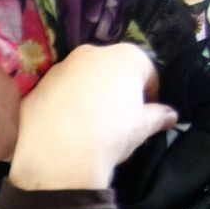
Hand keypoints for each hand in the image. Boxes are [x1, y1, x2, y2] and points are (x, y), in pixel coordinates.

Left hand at [7, 43, 177, 190]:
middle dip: (118, 91)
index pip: (147, 72)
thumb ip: (159, 116)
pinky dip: (65, 104)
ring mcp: (62, 67)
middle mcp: (92, 53)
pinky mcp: (39, 85)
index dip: (151, 94)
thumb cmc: (111, 134)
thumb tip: (171, 115)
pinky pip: (59, 92)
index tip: (147, 114)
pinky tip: (67, 127)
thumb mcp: (142, 127)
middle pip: (113, 70)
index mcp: (125, 56)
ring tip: (90, 125)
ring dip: (90, 95)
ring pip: (84, 78)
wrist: (59, 156)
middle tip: (118, 120)